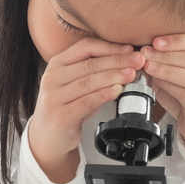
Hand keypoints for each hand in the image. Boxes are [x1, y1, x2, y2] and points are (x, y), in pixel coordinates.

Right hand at [28, 38, 145, 168]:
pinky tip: (117, 90)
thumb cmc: (66, 107)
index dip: (109, 47)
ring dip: (113, 76)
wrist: (47, 136)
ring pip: (88, 82)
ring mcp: (54, 96)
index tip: (130, 49)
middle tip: (137, 61)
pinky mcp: (60, 114)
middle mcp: (52, 78)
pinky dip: (104, 94)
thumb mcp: (76, 85)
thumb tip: (126, 63)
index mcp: (57, 64)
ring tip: (131, 74)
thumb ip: (95, 73)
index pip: (85, 47)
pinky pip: (86, 101)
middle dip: (117, 61)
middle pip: (89, 64)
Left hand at [139, 34, 184, 160]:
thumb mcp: (174, 76)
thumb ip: (164, 64)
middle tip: (145, 54)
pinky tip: (158, 82)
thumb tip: (143, 53)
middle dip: (165, 54)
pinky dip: (170, 85)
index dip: (174, 40)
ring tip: (148, 66)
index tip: (155, 41)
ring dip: (166, 69)